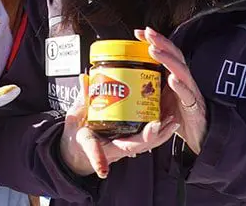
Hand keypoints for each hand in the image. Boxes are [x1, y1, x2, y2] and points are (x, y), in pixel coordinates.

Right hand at [59, 74, 179, 178]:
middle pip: (133, 146)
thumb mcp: (74, 118)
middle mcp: (111, 148)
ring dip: (160, 133)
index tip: (105, 165)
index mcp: (92, 143)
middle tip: (158, 123)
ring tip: (171, 119)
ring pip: (145, 144)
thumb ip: (81, 99)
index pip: (94, 150)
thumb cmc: (77, 136)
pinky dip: (160, 130)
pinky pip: (149, 139)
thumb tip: (84, 79)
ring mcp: (123, 147)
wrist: (80, 150)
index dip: (98, 157)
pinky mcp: (131, 142)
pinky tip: (169, 118)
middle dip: (148, 136)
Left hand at [137, 28, 207, 154]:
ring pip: (181, 71)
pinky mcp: (194, 107)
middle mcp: (183, 80)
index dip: (154, 41)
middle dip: (161, 42)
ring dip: (168, 60)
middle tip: (147, 33)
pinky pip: (188, 95)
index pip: (165, 53)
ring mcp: (190, 92)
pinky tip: (172, 80)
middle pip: (174, 56)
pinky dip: (181, 86)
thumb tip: (122, 82)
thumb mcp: (158, 100)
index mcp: (174, 76)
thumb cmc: (178, 117)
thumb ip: (146, 90)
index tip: (138, 32)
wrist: (199, 136)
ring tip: (154, 51)